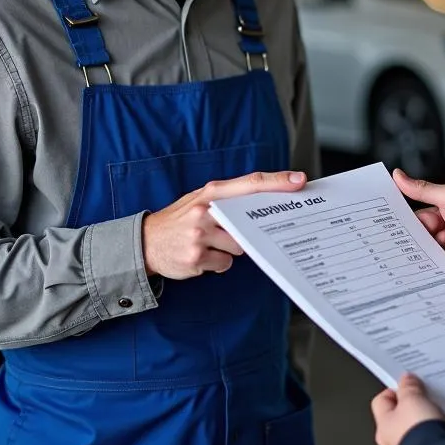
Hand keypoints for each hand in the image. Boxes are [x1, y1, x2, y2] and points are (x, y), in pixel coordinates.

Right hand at [142, 170, 306, 278]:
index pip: (252, 183)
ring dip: (229, 249)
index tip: (299, 181)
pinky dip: (217, 263)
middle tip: (230, 231)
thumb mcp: (200, 199)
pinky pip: (224, 264)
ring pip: (239, 247)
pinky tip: (201, 256)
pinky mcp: (195, 258)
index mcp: (211, 192)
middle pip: (250, 222)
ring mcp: (200, 235)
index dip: (278, 181)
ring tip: (208, 243)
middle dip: (248, 231)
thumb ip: (228, 200)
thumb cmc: (179, 219)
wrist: (144, 242)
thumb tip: (264, 205)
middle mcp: (206, 211)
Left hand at [371, 373, 444, 444]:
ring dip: (423, 418)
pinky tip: (441, 425)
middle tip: (422, 395)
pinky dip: (433, 429)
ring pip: (414, 426)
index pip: (382, 400)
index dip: (394, 389)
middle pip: (398, 414)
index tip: (407, 383)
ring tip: (434, 411)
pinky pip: (427, 437)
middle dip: (411, 404)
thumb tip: (406, 380)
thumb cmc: (418, 433)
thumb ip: (408, 387)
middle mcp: (392, 441)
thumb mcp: (412, 399)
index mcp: (382, 426)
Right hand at [393, 169, 444, 267]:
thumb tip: (399, 175)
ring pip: (436, 256)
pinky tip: (440, 268)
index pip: (424, 220)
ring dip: (433, 257)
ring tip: (435, 256)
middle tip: (416, 246)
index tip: (399, 231)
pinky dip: (442, 270)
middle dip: (423, 243)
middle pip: (428, 239)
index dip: (414, 225)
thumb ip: (422, 189)